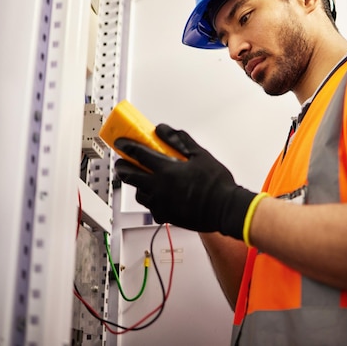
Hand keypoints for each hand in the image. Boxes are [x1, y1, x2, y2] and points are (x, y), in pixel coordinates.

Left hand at [114, 123, 255, 238]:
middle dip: (122, 167)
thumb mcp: (200, 154)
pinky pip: (150, 207)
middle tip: (122, 162)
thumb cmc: (216, 184)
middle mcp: (159, 187)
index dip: (126, 146)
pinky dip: (150, 199)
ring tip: (142, 178)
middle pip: (130, 175)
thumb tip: (163, 130)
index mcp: (166, 170)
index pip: (138, 154)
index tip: (121, 142)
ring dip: (136, 184)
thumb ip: (179, 140)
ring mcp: (160, 203)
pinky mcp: (165, 215)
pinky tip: (158, 195)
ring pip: (138, 193)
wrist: (224, 209)